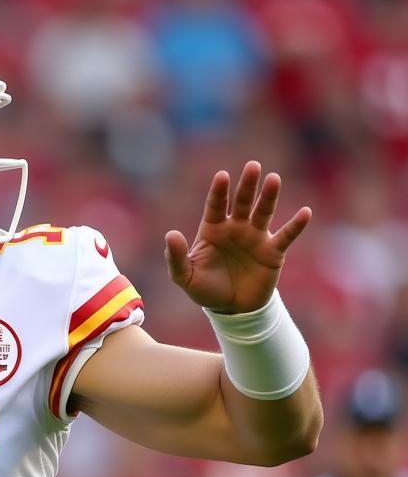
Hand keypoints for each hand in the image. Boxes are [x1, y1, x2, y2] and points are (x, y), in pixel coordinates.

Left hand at [165, 161, 311, 313]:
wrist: (231, 309)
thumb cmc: (206, 290)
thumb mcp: (185, 277)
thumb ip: (176, 257)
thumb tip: (171, 234)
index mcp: (213, 229)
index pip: (215, 206)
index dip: (219, 191)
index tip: (222, 176)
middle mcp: (235, 228)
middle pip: (242, 202)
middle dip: (247, 185)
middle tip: (252, 166)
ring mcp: (256, 237)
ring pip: (263, 212)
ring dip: (269, 196)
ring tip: (274, 179)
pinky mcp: (273, 252)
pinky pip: (286, 236)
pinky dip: (296, 225)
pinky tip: (305, 213)